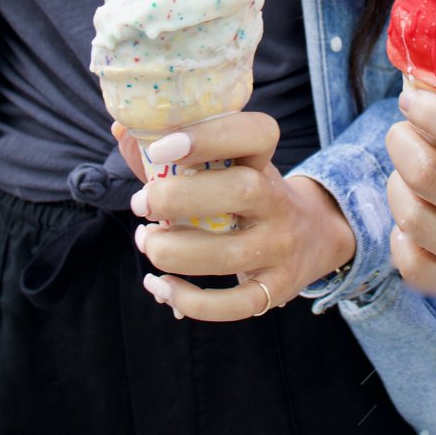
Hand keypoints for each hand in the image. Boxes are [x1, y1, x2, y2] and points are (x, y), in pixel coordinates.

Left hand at [124, 112, 355, 320]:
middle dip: (178, 197)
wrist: (314, 236)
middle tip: (140, 204)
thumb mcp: (228, 166)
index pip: (256, 134)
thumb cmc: (247, 195)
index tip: (161, 147)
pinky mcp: (277, 288)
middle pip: (243, 191)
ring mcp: (281, 247)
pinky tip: (160, 287)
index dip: (209, 136)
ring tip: (146, 242)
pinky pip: (237, 304)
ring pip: (231, 254)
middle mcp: (278, 201)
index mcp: (263, 162)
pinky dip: (191, 302)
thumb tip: (120, 130)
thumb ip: (174, 152)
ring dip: (174, 252)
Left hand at [385, 91, 435, 307]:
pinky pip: (418, 269)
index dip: (435, 115)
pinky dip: (403, 238)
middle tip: (403, 132)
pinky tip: (417, 215)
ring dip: (398, 186)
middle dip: (402, 144)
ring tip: (408, 172)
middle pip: (432, 179)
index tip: (413, 100)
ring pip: (416, 222)